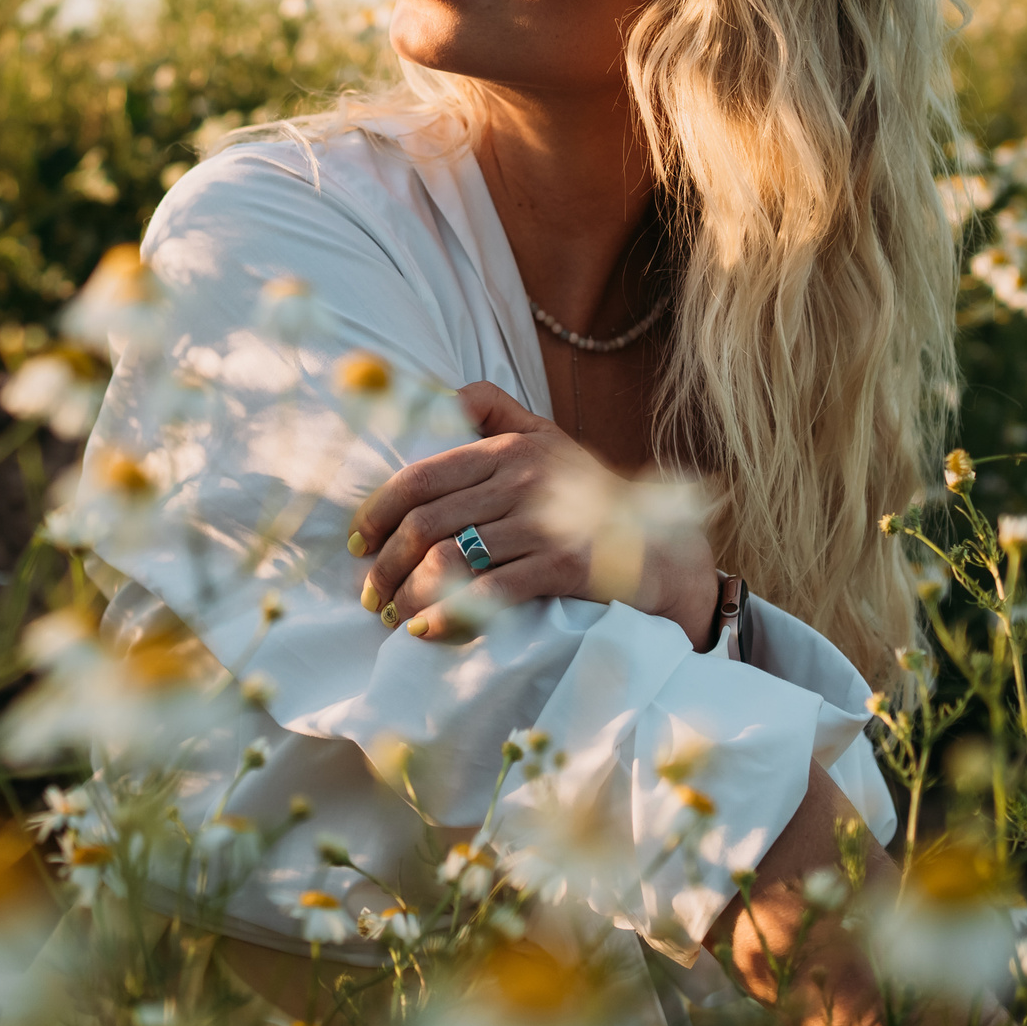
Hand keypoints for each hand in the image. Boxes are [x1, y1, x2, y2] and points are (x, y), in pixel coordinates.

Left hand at [345, 382, 721, 646]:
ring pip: (449, 559)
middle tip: (371, 595)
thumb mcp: (553, 443)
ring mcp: (546, 523)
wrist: (667, 553)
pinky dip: (449, 615)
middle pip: (427, 524)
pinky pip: (489, 592)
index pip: (422, 476)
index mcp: (512, 447)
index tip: (358, 543)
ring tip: (395, 618)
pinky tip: (429, 631)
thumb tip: (450, 394)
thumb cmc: (599, 501)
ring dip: (409, 596)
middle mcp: (525, 479)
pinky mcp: (565, 566)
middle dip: (387, 566)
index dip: (377, 511)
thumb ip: (501, 414)